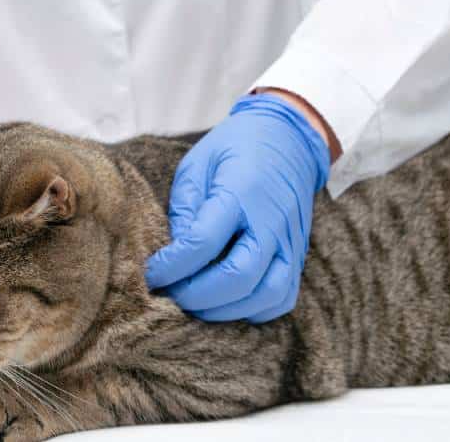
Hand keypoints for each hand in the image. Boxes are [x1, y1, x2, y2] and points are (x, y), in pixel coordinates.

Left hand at [145, 93, 329, 322]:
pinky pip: (281, 298)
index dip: (172, 266)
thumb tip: (172, 256)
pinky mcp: (298, 255)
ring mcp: (290, 242)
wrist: (288, 139)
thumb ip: (185, 209)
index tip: (150, 274)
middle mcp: (271, 222)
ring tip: (194, 303)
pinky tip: (226, 303)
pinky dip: (252, 310)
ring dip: (225, 310)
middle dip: (197, 296)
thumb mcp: (197, 165)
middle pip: (239, 277)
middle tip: (169, 294)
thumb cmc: (235, 149)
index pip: (204, 243)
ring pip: (265, 295)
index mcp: (242, 192)